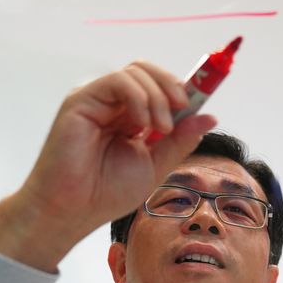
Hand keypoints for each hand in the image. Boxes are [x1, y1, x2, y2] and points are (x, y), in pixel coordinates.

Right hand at [0, 61, 217, 270]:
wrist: (72, 210)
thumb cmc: (106, 192)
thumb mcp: (155, 165)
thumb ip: (180, 140)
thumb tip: (210, 116)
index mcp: (130, 117)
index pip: (158, 87)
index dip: (183, 88)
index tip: (202, 98)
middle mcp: (112, 104)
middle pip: (148, 71)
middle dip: (174, 86)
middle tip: (184, 110)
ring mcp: (96, 99)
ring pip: (136, 72)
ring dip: (159, 96)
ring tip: (162, 129)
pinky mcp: (81, 100)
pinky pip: (118, 80)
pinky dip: (138, 97)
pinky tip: (142, 125)